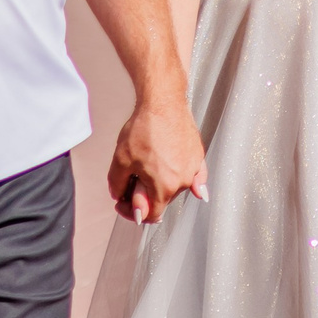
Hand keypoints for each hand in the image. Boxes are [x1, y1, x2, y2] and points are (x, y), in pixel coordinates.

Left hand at [110, 99, 208, 222]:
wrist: (163, 102)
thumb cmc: (144, 129)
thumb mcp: (120, 160)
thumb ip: (118, 186)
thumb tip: (119, 196)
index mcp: (163, 187)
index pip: (150, 215)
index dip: (131, 211)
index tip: (123, 202)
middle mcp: (182, 182)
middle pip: (162, 200)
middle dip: (146, 195)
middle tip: (131, 179)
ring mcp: (193, 169)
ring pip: (176, 187)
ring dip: (163, 184)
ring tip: (148, 166)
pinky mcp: (198, 156)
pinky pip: (196, 177)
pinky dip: (194, 184)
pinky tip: (198, 192)